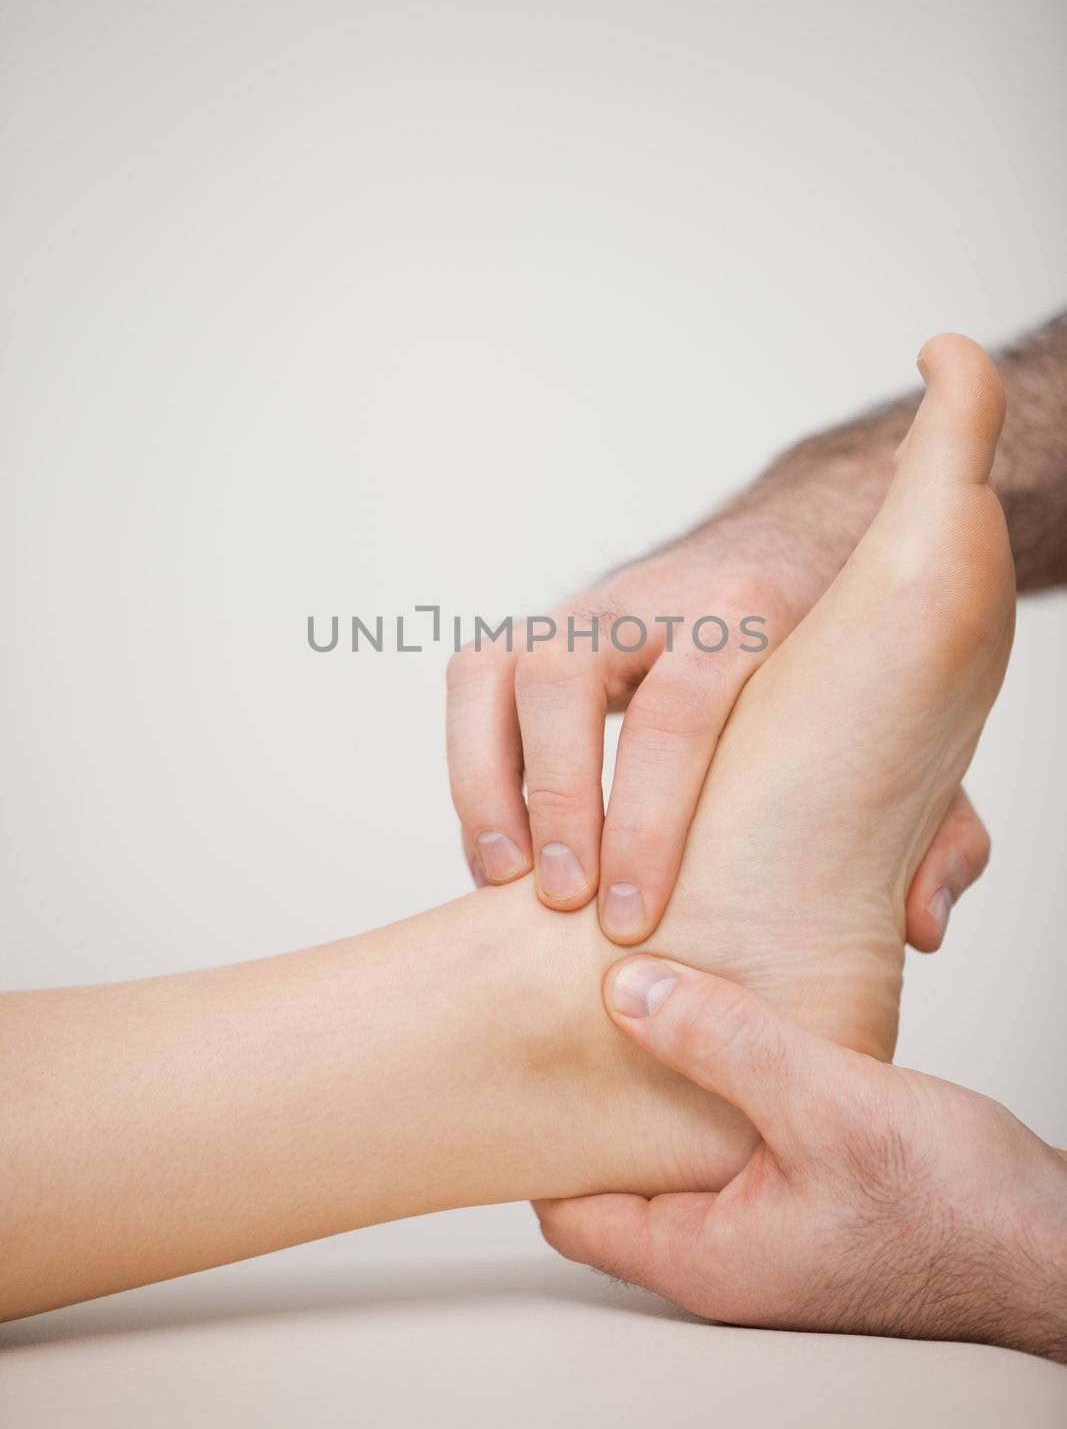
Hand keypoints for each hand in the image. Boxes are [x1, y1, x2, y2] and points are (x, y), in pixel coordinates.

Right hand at [447, 519, 989, 947]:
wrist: (799, 547)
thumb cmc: (842, 664)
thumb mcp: (903, 728)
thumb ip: (934, 822)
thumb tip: (917, 925)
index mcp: (753, 610)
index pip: (679, 707)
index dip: (646, 815)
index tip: (631, 914)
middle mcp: (659, 595)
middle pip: (570, 677)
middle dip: (558, 798)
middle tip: (567, 904)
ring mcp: (591, 605)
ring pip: (506, 667)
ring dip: (490, 783)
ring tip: (504, 887)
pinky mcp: (545, 623)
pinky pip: (476, 677)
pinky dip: (471, 762)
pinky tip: (495, 849)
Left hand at [537, 958, 1066, 1362]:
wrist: (1045, 1241)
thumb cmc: (953, 1207)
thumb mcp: (825, 1104)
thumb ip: (724, 1044)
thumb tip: (628, 990)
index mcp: (704, 1257)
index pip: (568, 1212)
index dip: (537, 1136)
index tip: (522, 1060)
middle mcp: (722, 1252)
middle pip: (612, 1178)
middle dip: (591, 1101)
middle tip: (566, 1020)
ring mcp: (762, 1227)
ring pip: (671, 1152)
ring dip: (654, 1086)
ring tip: (633, 1006)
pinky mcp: (800, 1196)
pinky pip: (723, 1139)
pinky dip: (707, 1087)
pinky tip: (713, 1028)